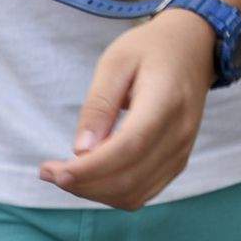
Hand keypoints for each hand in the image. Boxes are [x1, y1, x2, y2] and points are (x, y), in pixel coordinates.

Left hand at [40, 12, 216, 208]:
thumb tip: (80, 150)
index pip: (129, 148)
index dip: (90, 168)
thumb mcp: (116, 62)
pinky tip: (90, 176)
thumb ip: (99, 105)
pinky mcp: (178, 160)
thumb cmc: (150, 49)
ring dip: (94, 192)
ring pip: (134, 193)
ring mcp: (183, 150)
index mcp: (166, 102)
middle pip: (129, 178)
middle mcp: (180, 132)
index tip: (54, 172)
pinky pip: (143, 192)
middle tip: (48, 172)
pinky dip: (111, 193)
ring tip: (65, 174)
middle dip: (83, 184)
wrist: (193, 47)